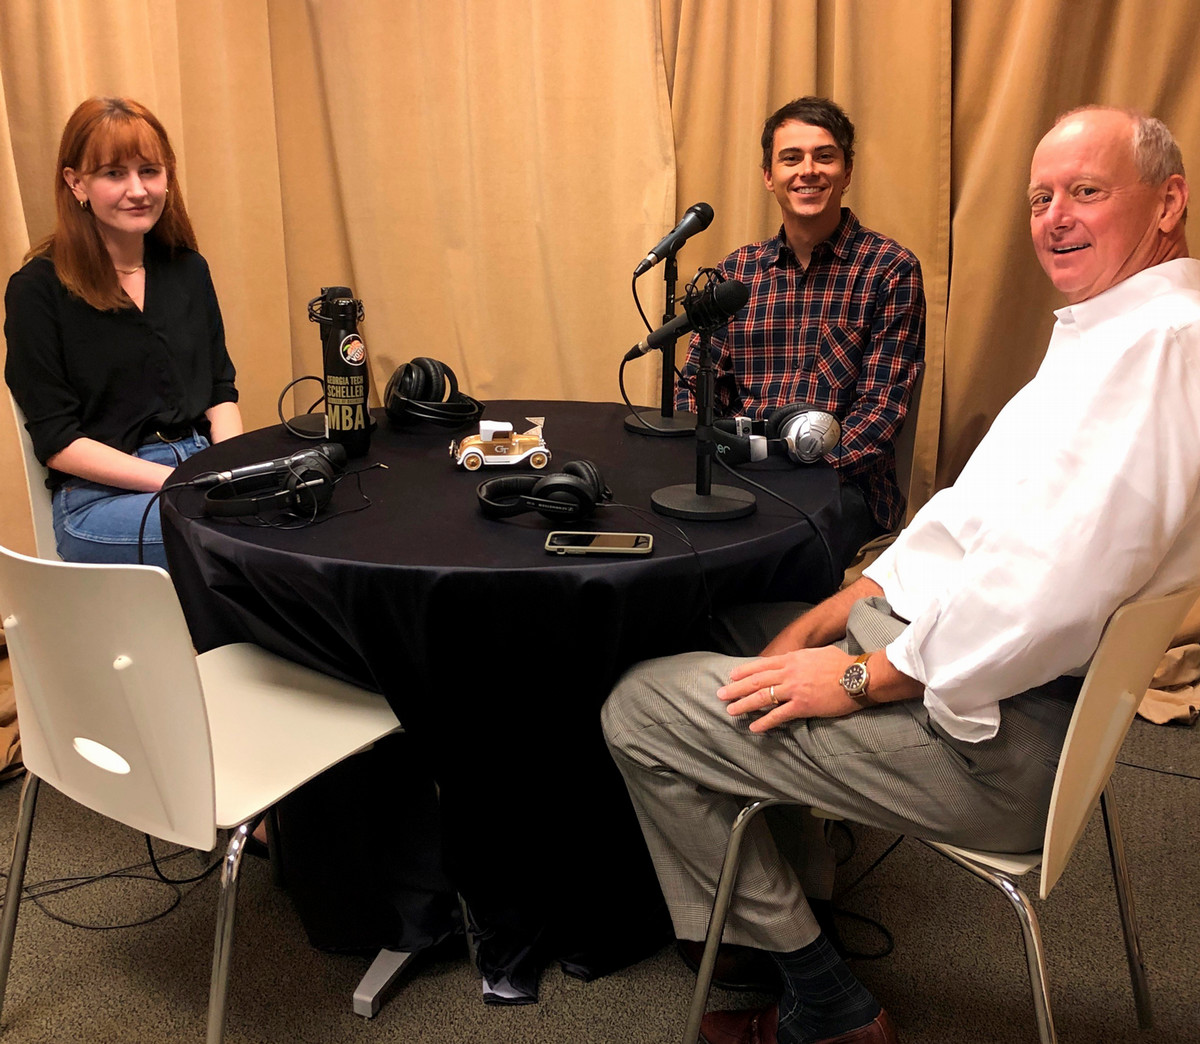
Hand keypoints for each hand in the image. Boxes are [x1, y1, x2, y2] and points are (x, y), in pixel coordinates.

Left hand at [718, 647, 861, 732]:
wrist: (858, 676)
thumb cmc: (842, 664)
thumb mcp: (817, 653)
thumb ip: (801, 658)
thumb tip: (793, 661)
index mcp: (792, 659)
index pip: (761, 665)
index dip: (744, 671)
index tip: (732, 676)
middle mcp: (789, 673)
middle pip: (756, 681)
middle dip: (736, 688)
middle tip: (721, 694)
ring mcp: (795, 690)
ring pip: (762, 697)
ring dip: (744, 704)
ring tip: (731, 711)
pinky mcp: (803, 706)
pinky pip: (779, 715)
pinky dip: (765, 721)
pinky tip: (754, 727)